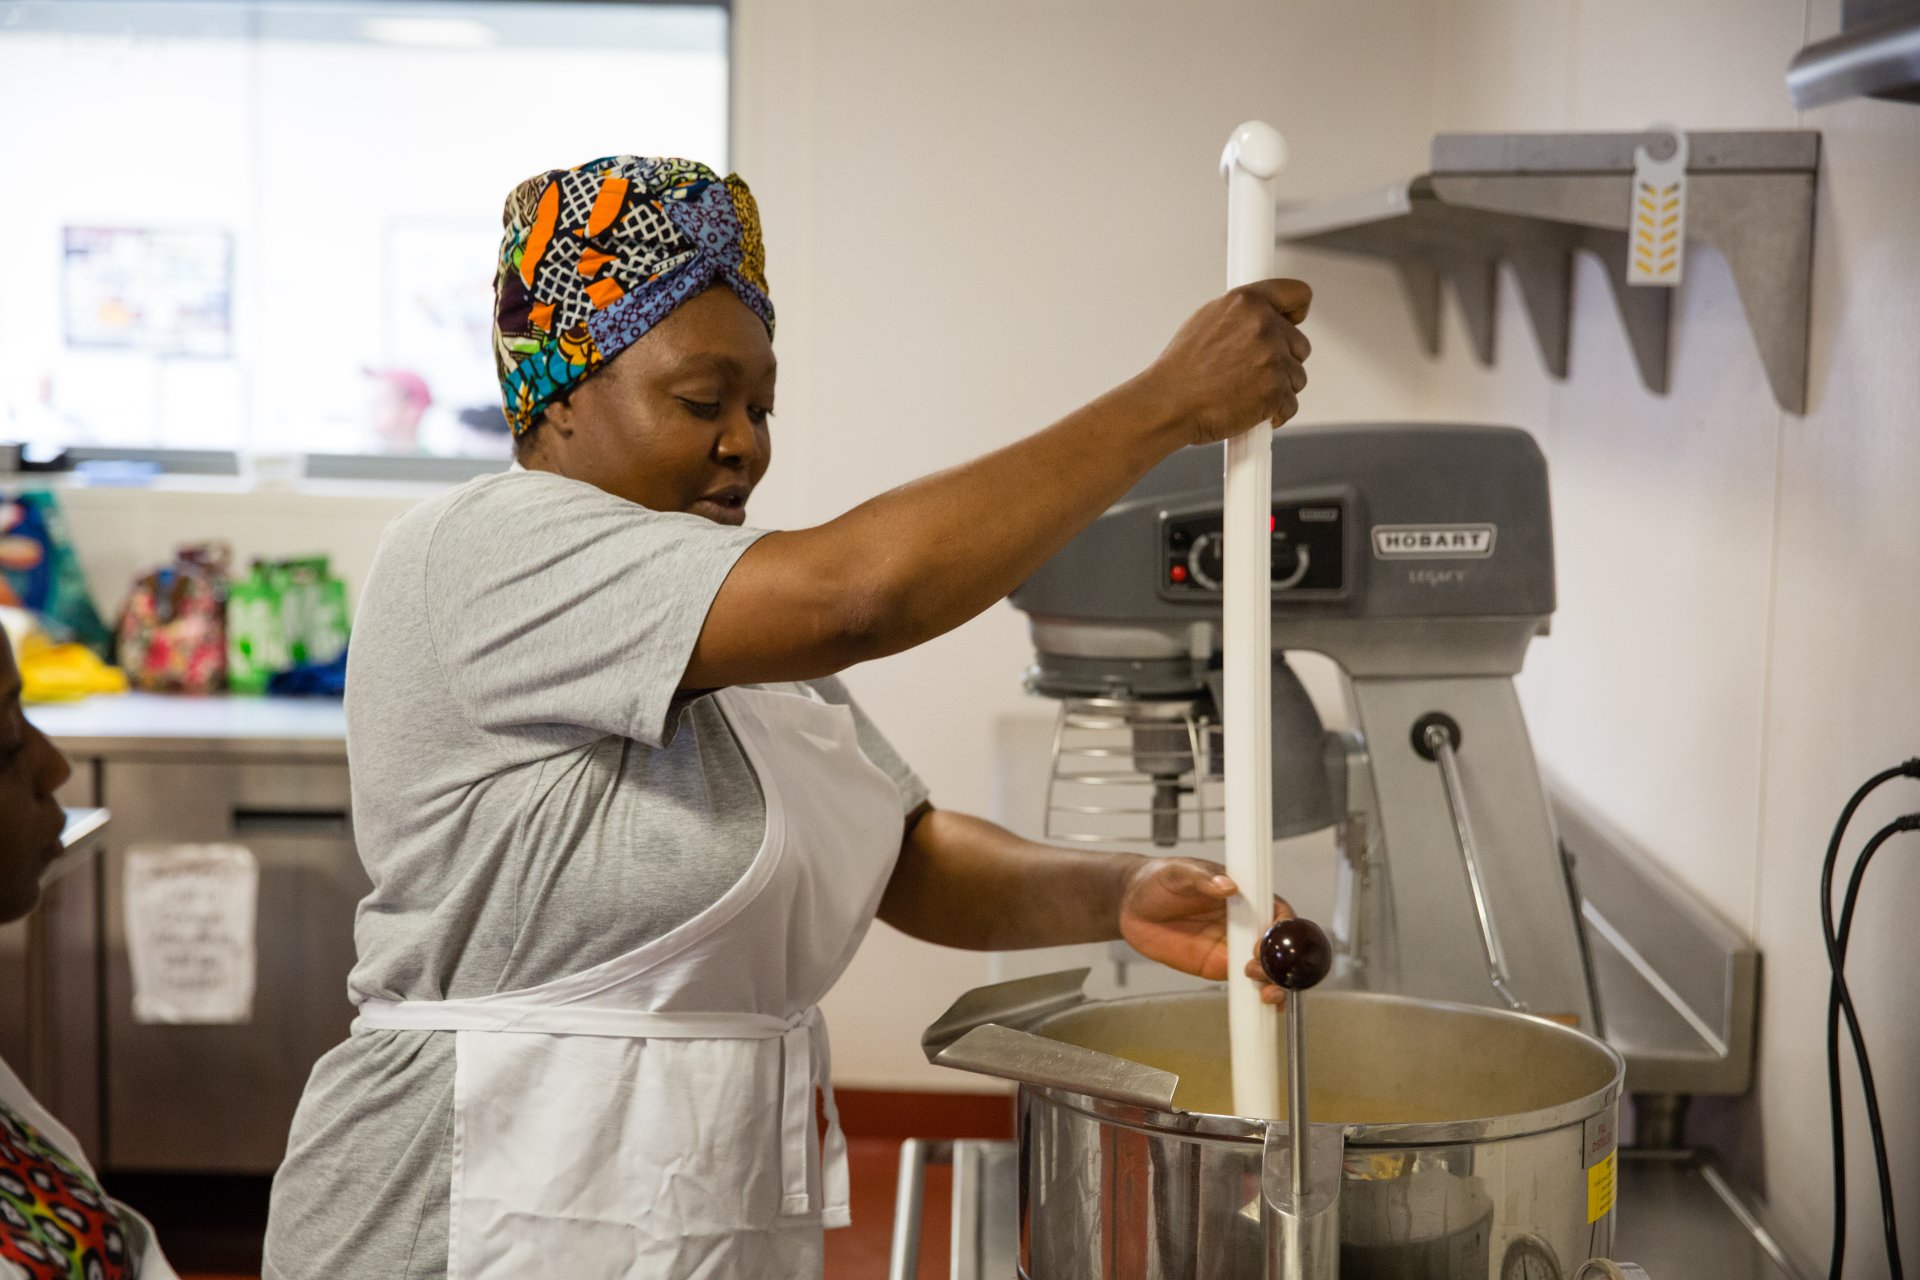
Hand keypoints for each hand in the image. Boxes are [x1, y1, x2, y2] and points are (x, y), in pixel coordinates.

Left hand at [1118, 858, 1292, 986]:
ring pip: (1267, 968)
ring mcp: (1233, 946)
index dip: (1281, 928)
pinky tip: (1261, 1007)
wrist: (1130, 905)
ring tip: (1264, 992)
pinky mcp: (1218, 967)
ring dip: (1275, 984)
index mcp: (1245, 895)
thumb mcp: (1177, 872)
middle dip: (1281, 963)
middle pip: (1279, 946)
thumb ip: (1201, 878)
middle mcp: (1245, 922)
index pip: (1277, 911)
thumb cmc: (1157, 879)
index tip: (1267, 941)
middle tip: (1259, 969)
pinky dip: (1256, 996)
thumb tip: (1226, 885)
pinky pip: (1245, 983)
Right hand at [1132, 279, 1312, 446]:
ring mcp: (1272, 358)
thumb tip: (1261, 315)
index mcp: (1246, 302)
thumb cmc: (1180, 370)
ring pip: (1297, 377)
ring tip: (1244, 392)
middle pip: (1300, 344)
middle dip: (1283, 360)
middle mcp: (1263, 325)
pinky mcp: (1276, 391)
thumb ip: (1240, 314)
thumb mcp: (1205, 321)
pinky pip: (1291, 404)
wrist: (1168, 404)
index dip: (1296, 311)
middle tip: (1252, 372)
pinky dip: (1274, 413)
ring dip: (1278, 388)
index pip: (1297, 293)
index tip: (1293, 322)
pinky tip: (1248, 410)